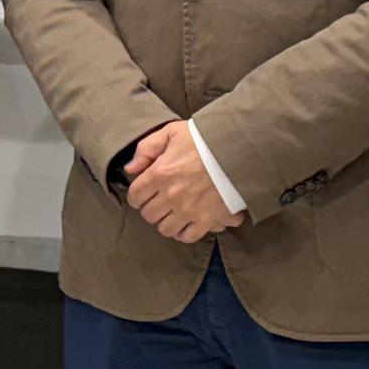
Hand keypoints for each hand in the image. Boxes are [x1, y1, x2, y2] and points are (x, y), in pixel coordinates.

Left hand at [121, 121, 242, 245]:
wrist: (238, 149)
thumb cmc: (204, 139)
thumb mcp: (171, 133)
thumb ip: (146, 148)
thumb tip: (130, 168)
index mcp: (160, 173)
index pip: (135, 196)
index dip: (136, 195)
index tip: (142, 192)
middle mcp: (171, 195)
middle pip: (148, 214)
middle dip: (150, 208)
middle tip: (158, 201)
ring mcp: (189, 209)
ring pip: (165, 228)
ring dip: (166, 221)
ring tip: (171, 212)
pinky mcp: (207, 219)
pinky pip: (188, 236)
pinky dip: (184, 233)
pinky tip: (185, 223)